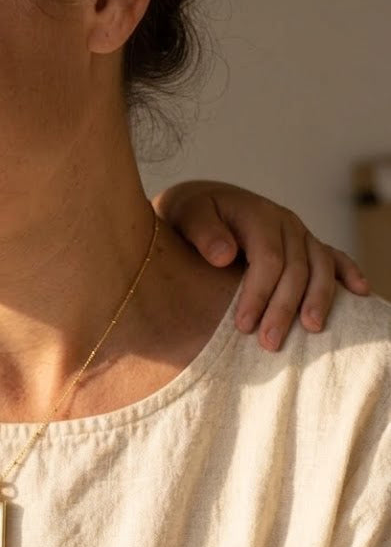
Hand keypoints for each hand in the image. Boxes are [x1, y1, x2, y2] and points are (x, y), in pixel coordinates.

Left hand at [154, 181, 368, 350]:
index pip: (267, 258)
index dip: (259, 293)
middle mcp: (284, 223)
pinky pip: (333, 257)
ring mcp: (299, 233)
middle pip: (295, 268)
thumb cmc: (188, 215)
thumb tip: (224, 256)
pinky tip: (360, 293)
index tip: (243, 325)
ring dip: (319, 299)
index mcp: (257, 215)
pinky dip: (349, 273)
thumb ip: (203, 232)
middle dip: (284, 308)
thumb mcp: (186, 215)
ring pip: (320, 266)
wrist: (199, 204)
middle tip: (270, 343)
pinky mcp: (305, 244)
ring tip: (311, 330)